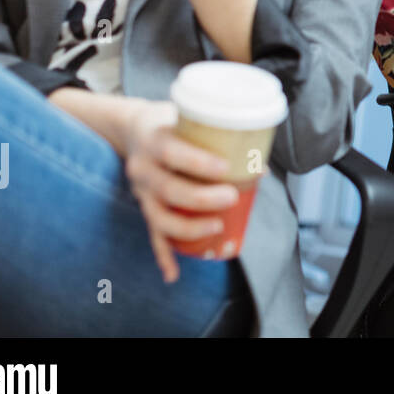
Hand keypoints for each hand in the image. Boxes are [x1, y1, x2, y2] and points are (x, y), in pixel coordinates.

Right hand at [120, 99, 239, 283]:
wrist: (132, 129)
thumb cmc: (173, 123)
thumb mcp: (190, 119)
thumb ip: (221, 138)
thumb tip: (260, 167)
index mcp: (154, 140)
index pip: (171, 153)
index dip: (197, 163)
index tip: (225, 168)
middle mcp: (143, 169)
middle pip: (168, 189)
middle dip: (201, 198)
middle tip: (231, 197)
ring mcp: (142, 193)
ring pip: (159, 218)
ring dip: (188, 228)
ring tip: (216, 228)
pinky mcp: (145, 209)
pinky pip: (153, 236)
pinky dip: (164, 256)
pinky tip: (173, 274)